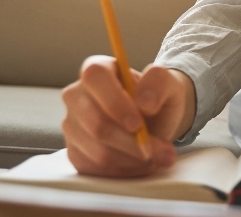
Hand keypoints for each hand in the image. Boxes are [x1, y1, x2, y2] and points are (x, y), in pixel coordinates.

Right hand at [61, 56, 196, 176]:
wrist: (154, 120)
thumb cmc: (157, 97)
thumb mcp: (168, 83)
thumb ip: (159, 82)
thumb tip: (145, 102)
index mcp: (97, 70)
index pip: (95, 78)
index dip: (115, 103)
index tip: (138, 124)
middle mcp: (76, 96)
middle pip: (96, 124)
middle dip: (133, 143)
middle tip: (163, 150)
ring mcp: (72, 125)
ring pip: (98, 151)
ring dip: (133, 159)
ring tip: (158, 156)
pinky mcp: (74, 151)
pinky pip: (96, 167)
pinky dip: (124, 170)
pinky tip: (140, 163)